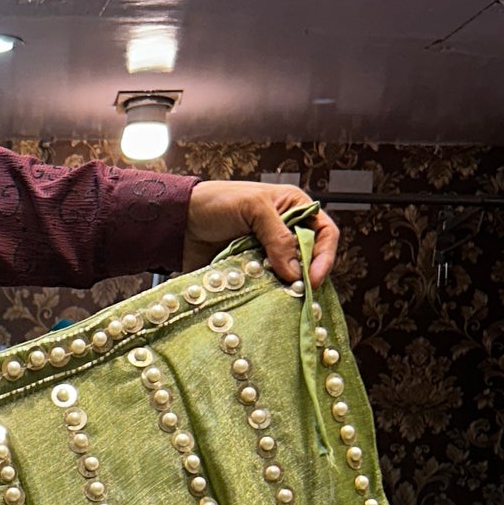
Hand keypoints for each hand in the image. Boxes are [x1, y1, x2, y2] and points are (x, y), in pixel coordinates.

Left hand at [182, 181, 338, 287]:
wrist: (179, 222)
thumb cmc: (216, 203)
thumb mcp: (252, 208)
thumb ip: (277, 236)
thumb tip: (295, 272)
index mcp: (294, 209)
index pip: (325, 233)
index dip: (325, 256)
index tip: (313, 278)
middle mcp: (285, 234)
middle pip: (309, 261)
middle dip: (306, 277)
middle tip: (298, 294)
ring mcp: (268, 256)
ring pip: (288, 279)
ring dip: (285, 289)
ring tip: (280, 300)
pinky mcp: (251, 273)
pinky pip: (265, 288)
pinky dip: (265, 295)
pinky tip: (261, 301)